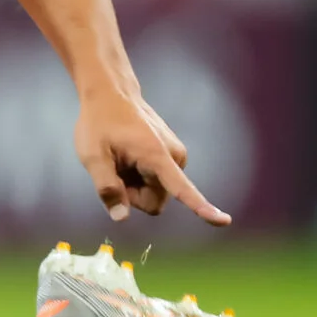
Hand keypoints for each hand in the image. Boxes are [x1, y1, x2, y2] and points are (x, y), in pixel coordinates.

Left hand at [72, 86, 229, 226]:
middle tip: (113, 170)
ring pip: (155, 194)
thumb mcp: (92, 156)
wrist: (111, 94)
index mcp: (157, 156)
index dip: (202, 208)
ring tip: (120, 160)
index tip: (224, 222)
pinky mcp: (173, 158)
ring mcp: (176, 157)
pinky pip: (156, 183)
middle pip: (155, 203)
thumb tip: (121, 218)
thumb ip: (107, 187)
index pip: (182, 189)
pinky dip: (139, 177)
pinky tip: (127, 158)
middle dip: (133, 196)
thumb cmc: (99, 123)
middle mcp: (175, 158)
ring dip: (135, 186)